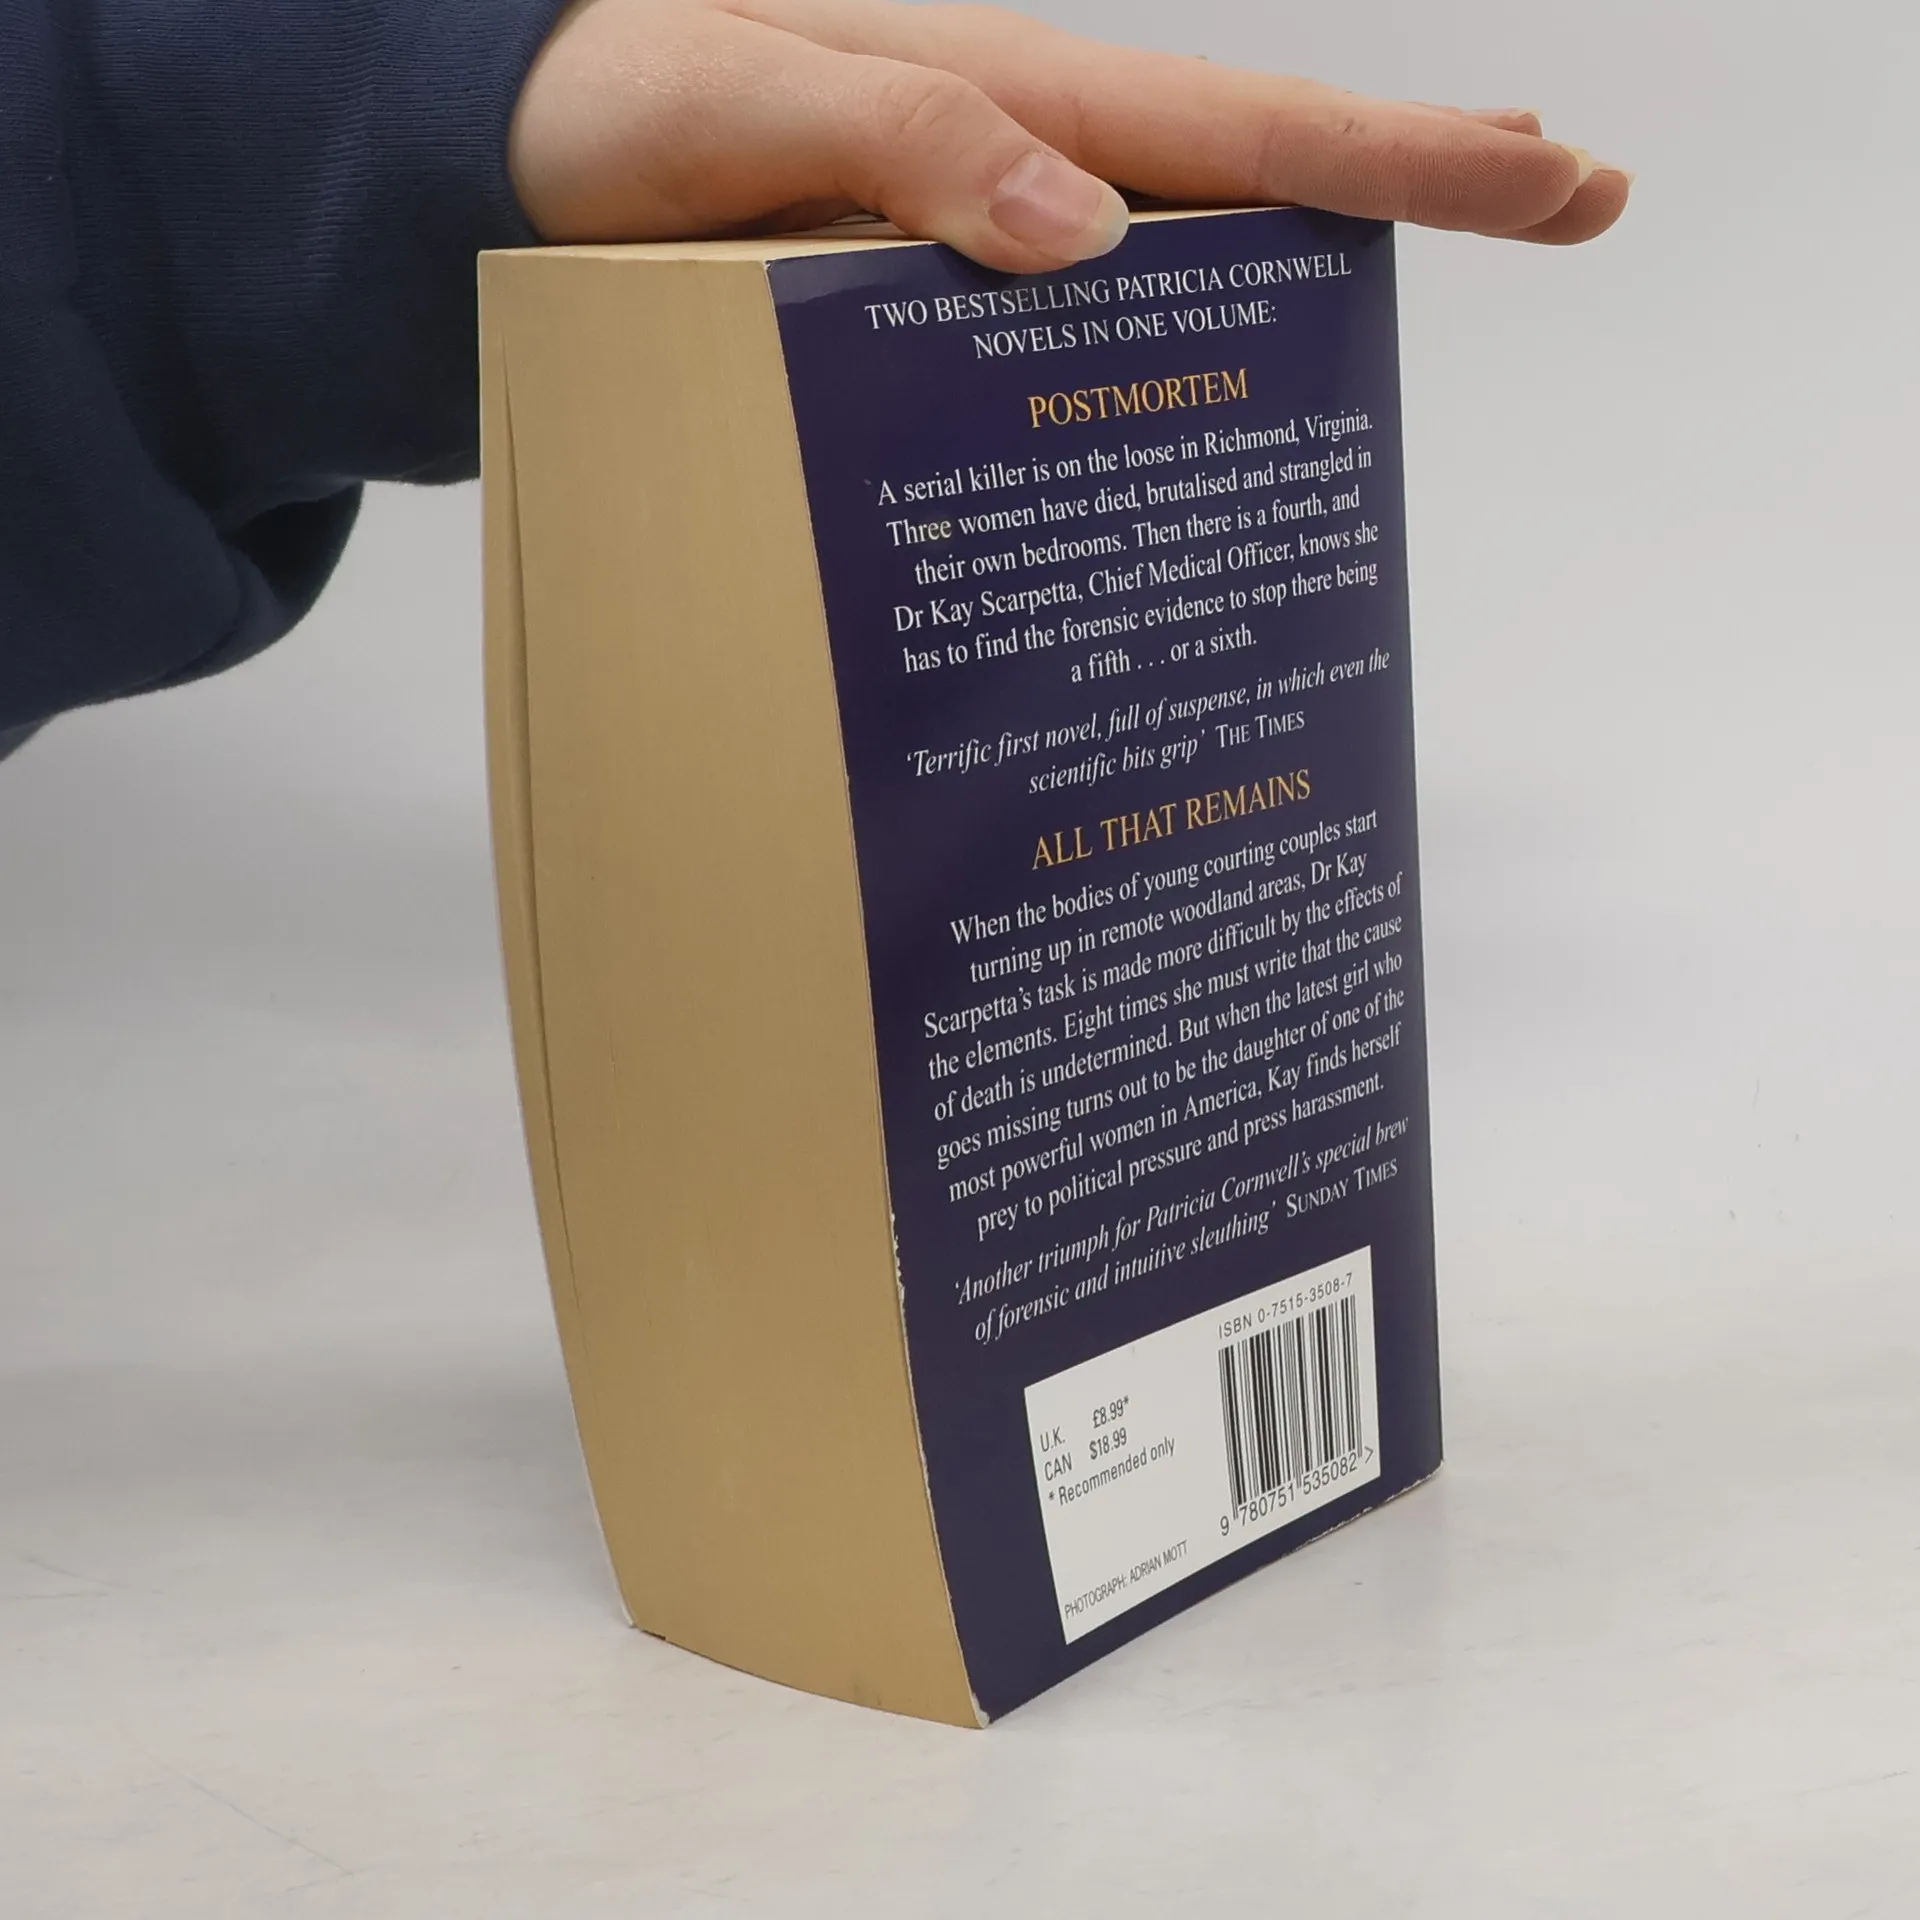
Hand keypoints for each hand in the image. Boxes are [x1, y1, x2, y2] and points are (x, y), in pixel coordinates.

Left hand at [510, 0, 1630, 271]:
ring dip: (1318, 259)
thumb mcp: (727, 102)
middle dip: (1413, 180)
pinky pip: (1092, 308)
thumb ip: (897, 138)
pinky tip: (1223, 372)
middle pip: (1253, 165)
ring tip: (1435, 272)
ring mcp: (989, 214)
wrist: (509, 146)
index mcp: (1000, 94)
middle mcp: (1020, 147)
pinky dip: (1186, 328)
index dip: (1400, 158)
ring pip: (1189, 237)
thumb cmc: (599, 112)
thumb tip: (1086, 231)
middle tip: (1573, 198)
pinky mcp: (942, 279)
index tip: (1548, 174)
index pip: (1238, 129)